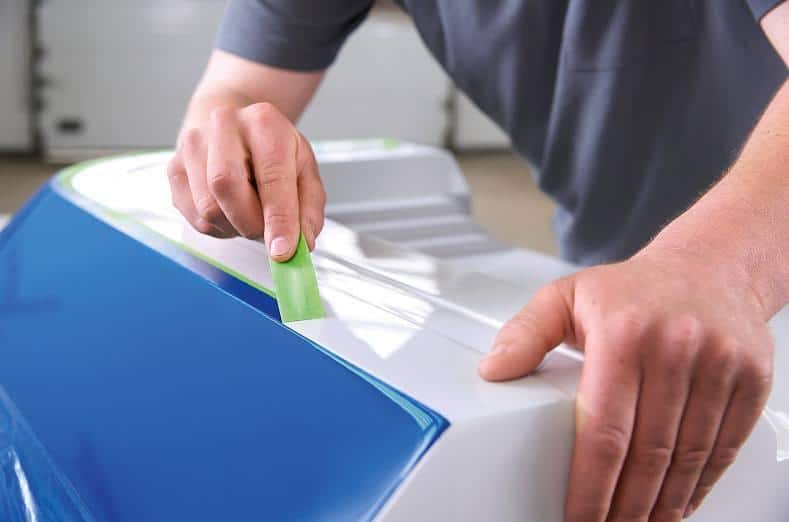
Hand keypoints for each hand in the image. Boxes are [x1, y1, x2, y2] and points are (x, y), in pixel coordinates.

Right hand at [167, 102, 324, 259]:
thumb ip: (308, 209)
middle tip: (266, 232)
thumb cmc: (272, 151)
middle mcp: (224, 127)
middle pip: (226, 187)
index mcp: (264, 122)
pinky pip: (195, 217)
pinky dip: (218, 226)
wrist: (236, 129)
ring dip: (234, 227)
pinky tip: (230, 209)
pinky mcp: (174, 169)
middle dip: (251, 224)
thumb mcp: (304, 171)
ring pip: (208, 208)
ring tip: (250, 212)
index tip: (283, 251)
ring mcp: (193, 146)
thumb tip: (300, 244)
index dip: (278, 219)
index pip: (271, 177)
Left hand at [479, 248, 773, 520]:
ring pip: (688, 456)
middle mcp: (675, 346)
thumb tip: (493, 369)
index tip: (579, 516)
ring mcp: (719, 363)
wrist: (709, 266)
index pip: (603, 430)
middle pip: (648, 453)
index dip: (591, 486)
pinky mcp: (750, 378)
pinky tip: (678, 501)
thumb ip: (525, 333)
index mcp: (623, 332)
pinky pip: (724, 445)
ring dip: (662, 503)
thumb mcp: (566, 297)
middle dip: (624, 505)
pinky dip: (701, 483)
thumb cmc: (634, 288)